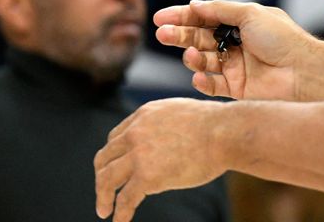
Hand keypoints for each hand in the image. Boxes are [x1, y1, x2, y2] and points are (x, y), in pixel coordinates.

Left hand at [93, 98, 226, 221]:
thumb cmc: (214, 125)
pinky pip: (125, 199)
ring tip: (103, 210)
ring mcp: (139, 155)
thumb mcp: (179, 113)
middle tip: (103, 191)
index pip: (116, 137)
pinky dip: (120, 213)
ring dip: (103, 196)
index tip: (115, 168)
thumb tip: (166, 139)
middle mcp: (135, 133)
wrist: (223, 132)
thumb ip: (163, 124)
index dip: (113, 155)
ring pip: (107, 178)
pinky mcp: (147, 176)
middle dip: (101, 175)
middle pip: (105, 157)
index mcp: (142, 116)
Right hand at [154, 0, 323, 101]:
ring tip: (190, 56)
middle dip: (180, 36)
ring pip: (203, 61)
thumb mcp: (250, 13)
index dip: (181, 17)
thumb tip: (193, 5)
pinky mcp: (237, 89)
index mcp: (239, 23)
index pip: (204, 18)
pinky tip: (199, 76)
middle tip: (162, 35)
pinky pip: (212, 85)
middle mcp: (235, 44)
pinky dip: (202, 81)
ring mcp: (235, 67)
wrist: (305, 73)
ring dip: (192, 57)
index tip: (160, 18)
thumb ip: (219, 9)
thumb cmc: (283, 39)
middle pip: (199, 38)